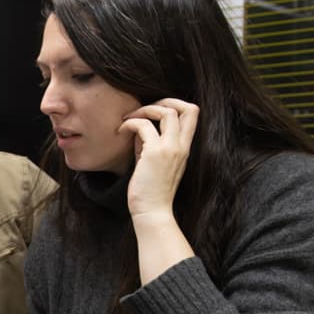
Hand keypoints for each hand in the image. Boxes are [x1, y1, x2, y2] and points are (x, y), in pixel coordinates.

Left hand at [118, 98, 198, 222]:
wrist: (151, 212)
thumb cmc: (150, 191)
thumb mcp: (152, 162)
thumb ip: (149, 144)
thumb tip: (139, 127)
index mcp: (184, 148)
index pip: (193, 114)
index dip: (176, 104)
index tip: (155, 110)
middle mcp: (181, 146)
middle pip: (187, 107)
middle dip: (164, 100)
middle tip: (142, 109)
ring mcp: (170, 149)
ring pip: (167, 112)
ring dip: (145, 109)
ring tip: (129, 118)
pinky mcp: (155, 154)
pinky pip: (143, 125)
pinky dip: (130, 123)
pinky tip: (120, 131)